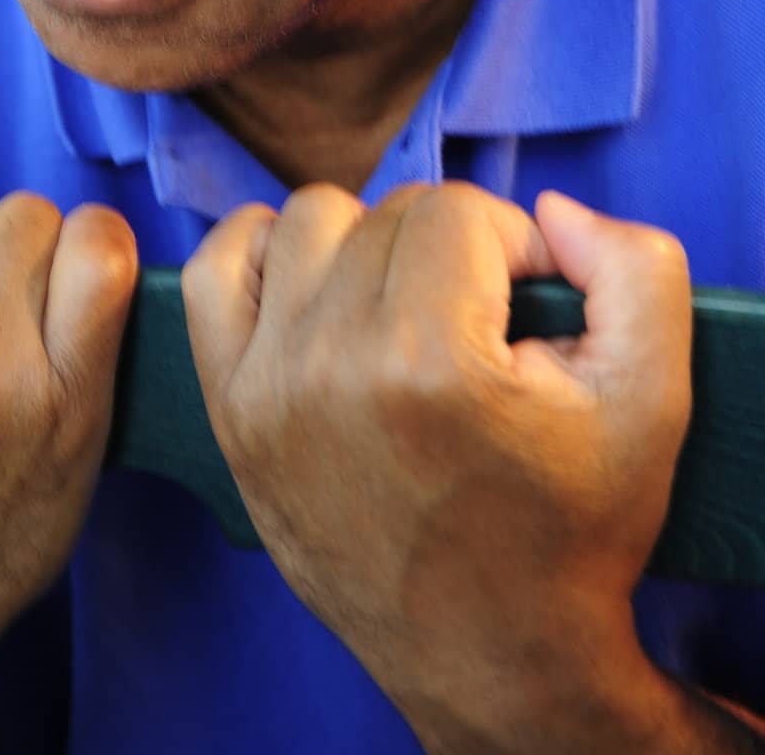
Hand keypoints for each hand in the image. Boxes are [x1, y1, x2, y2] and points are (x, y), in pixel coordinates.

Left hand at [182, 181, 691, 745]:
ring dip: (365, 246)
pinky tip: (316, 293)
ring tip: (407, 311)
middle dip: (449, 251)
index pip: (461, 211)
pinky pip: (217, 268)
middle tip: (478, 327)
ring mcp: (267, 388)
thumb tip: (552, 212)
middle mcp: (331, 366)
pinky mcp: (229, 411)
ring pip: (309, 221)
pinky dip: (264, 256)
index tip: (529, 312)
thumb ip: (635, 271)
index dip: (513, 247)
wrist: (490, 656)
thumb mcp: (650, 402)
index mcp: (430, 363)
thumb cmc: (570, 529)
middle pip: (389, 212)